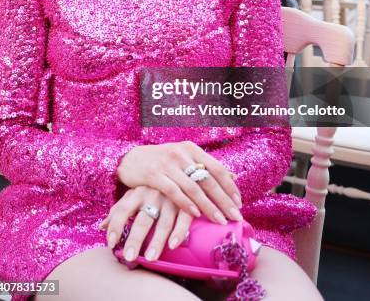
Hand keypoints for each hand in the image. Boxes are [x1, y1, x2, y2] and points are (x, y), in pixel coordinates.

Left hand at [98, 186, 192, 261]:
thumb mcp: (135, 193)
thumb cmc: (152, 186)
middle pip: (143, 219)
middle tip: (129, 256)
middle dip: (135, 238)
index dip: (115, 226)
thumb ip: (120, 209)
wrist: (178, 169)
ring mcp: (171, 199)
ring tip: (150, 258)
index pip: (122, 210)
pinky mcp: (187, 204)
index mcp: (137, 192)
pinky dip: (179, 232)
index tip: (111, 244)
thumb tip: (101, 227)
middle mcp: (153, 195)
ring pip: (163, 222)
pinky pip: (184, 219)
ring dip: (157, 241)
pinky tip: (173, 245)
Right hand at [117, 141, 241, 224]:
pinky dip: (186, 203)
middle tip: (235, 216)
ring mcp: (167, 164)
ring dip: (208, 206)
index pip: (216, 168)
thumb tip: (233, 176)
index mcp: (191, 149)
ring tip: (219, 221)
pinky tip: (195, 215)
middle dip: (224, 200)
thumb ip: (204, 166)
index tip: (239, 203)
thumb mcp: (183, 158)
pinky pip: (174, 191)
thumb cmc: (161, 161)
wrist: (130, 159)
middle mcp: (181, 154)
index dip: (229, 186)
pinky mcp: (154, 175)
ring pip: (193, 187)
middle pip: (208, 179)